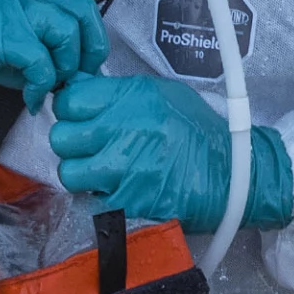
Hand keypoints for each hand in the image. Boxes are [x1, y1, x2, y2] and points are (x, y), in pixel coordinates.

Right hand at [0, 0, 107, 108]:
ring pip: (68, 32)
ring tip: (46, 96)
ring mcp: (8, 10)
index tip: (73, 74)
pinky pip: (40, 60)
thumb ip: (6, 56)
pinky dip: (41, 86)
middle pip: (82, 12)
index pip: (70, 6)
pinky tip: (28, 103)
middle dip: (89, 53)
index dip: (83, 41)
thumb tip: (32, 79)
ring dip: (66, 70)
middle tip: (74, 86)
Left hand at [47, 74, 293, 231]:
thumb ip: (121, 93)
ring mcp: (123, 169)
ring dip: (81, 173)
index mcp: (132, 98)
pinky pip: (92, 198)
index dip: (70, 110)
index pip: (69, 100)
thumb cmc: (199, 132)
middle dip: (72, 143)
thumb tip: (82, 92)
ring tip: (100, 171)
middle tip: (88, 147)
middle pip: (61, 137)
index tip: (79, 117)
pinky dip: (101, 196)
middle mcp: (122, 130)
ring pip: (69, 172)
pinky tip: (119, 188)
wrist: (231, 175)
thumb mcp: (163, 94)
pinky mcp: (127, 201)